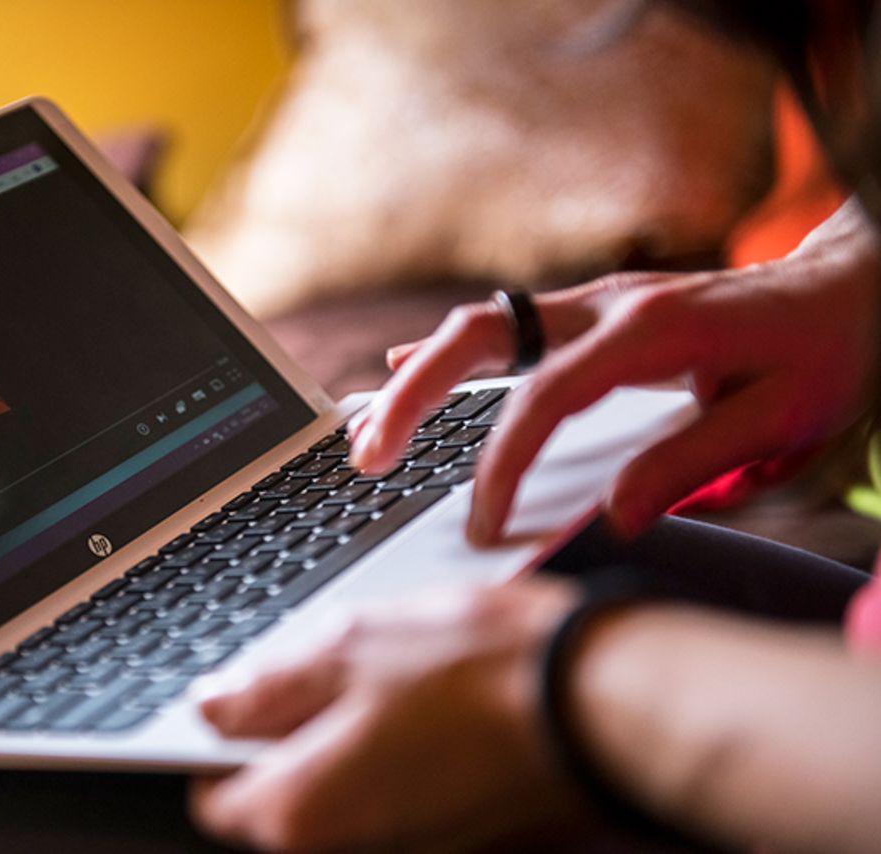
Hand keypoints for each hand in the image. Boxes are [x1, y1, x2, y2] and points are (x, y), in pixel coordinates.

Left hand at [190, 580, 578, 851]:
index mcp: (301, 810)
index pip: (219, 796)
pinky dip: (399, 748)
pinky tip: (432, 698)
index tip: (246, 700)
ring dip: (351, 733)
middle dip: (296, 732)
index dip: (224, 741)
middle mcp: (349, 847)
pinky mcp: (452, 830)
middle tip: (333, 668)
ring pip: (346, 787)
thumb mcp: (347, 649)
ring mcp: (405, 843)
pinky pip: (398, 789)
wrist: (598, 695)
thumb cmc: (481, 670)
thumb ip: (267, 688)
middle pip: (286, 795)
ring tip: (395, 674)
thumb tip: (215, 706)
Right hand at [349, 200, 880, 543]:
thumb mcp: (778, 422)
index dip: (502, 461)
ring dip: (418, 375)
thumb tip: (612, 516)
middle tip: (367, 456)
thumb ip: (690, 465)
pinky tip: (408, 373)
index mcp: (649, 331)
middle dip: (412, 394)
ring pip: (482, 326)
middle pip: (481, 335)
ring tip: (369, 430)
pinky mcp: (594, 315)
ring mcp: (595, 304)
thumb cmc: (824, 352)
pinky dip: (450, 356)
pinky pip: (504, 328)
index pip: (545, 398)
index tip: (480, 520)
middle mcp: (608, 307)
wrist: (855, 285)